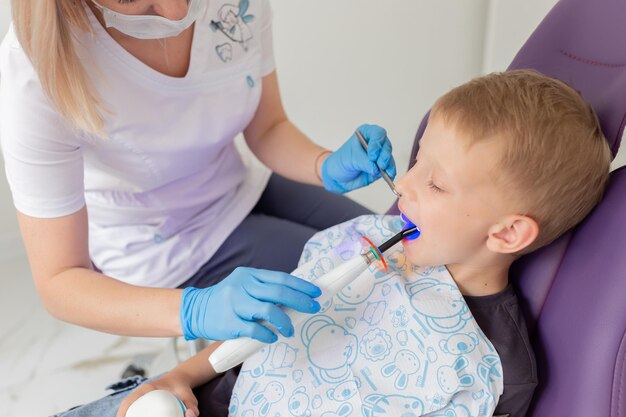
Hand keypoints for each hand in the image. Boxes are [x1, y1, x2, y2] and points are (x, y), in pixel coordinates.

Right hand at [116, 374, 197, 416]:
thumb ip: (191, 405)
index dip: (123, 412)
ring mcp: (141, 396)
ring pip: (128, 407)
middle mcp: (141, 392)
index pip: (129, 400)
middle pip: (126, 406)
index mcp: (148, 388)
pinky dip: (129, 414)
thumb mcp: (188, 395)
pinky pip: (132, 408)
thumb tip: (191, 415)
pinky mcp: (142, 400)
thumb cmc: (182, 386)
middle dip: (122, 416)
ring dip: (124, 415)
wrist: (180, 379)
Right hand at [180, 267, 321, 342]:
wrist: (196, 309)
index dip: (301, 286)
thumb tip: (295, 297)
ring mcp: (236, 303)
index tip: (315, 292)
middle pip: (279, 292)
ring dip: (285, 321)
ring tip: (290, 330)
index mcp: (250, 275)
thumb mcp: (244, 285)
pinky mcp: (230, 322)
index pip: (281, 278)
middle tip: (313, 308)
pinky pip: (255, 329)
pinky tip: (273, 336)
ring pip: (269, 310)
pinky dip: (268, 334)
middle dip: (300, 301)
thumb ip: (265, 289)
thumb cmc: (227, 299)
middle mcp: (243, 286)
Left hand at [321, 124, 396, 192]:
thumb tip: (376, 168)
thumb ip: (364, 162)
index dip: (377, 143)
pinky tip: (389, 176)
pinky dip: (390, 172)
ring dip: (389, 165)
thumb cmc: (342, 162)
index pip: (377, 133)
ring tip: (386, 172)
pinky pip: (389, 168)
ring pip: (389, 157)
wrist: (338, 176)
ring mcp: (380, 155)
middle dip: (384, 156)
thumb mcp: (350, 159)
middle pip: (386, 145)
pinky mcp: (382, 167)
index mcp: (366, 133)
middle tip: (381, 165)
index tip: (372, 155)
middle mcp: (375, 143)